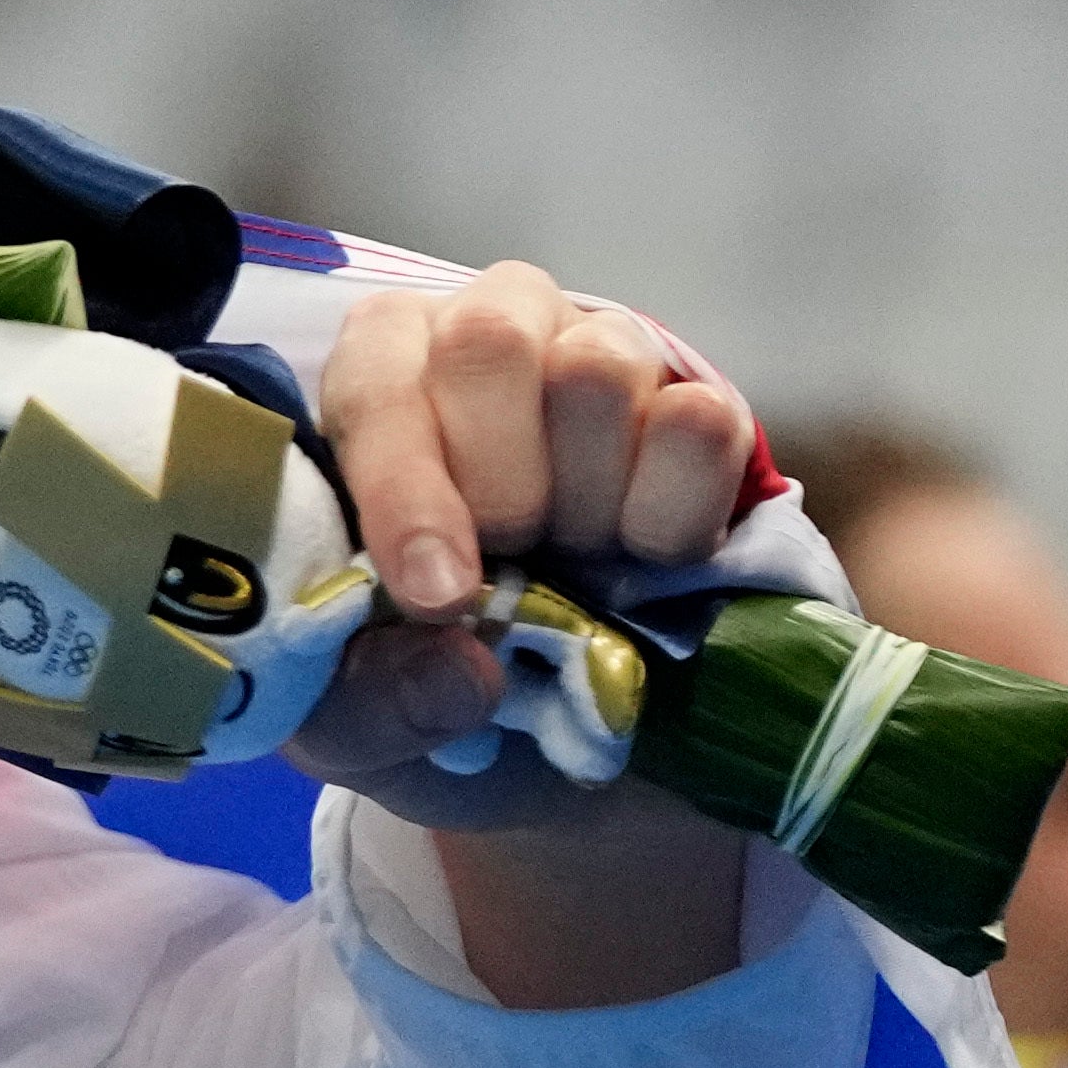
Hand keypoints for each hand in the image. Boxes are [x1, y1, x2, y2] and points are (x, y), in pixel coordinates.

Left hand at [291, 258, 763, 1003]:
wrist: (564, 727)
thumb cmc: (427, 680)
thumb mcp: (364, 722)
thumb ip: (375, 704)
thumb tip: (462, 670)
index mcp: (368, 389)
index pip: (373, 378)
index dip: (405, 487)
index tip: (436, 595)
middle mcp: (481, 340)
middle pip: (490, 340)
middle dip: (501, 485)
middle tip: (509, 563)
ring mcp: (599, 359)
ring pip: (598, 365)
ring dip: (584, 493)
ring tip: (572, 556)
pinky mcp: (702, 405)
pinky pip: (700, 421)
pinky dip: (673, 507)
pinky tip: (643, 554)